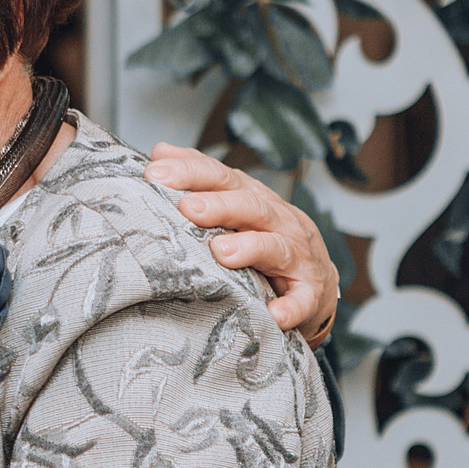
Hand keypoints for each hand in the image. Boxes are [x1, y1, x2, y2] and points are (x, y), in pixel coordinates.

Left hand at [146, 144, 339, 341]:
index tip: (155, 172)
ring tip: (221, 252)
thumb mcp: (236, 208)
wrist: (314, 286)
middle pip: (250, 206)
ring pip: (275, 246)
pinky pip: (302, 300)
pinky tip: (274, 315)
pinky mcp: (310, 293)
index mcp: (255, 199)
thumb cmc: (265, 242)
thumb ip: (202, 183)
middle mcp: (279, 221)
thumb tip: (160, 152)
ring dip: (250, 248)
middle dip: (219, 205)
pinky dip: (290, 307)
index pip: (223, 177)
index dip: (191, 172)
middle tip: (187, 207)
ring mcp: (298, 257)